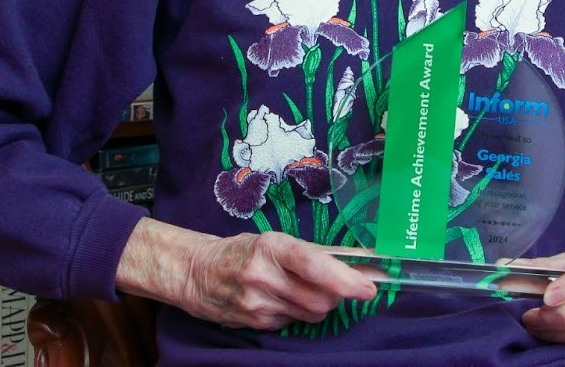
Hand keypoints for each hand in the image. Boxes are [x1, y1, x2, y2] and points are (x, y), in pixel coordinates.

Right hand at [116, 218, 377, 330]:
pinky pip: (292, 322)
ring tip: (305, 289)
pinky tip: (283, 300)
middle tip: (339, 285)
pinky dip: (297, 313)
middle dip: (338, 295)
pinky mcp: (255, 324)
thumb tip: (353, 265)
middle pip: (320, 298)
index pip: (314, 265)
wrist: (195, 273)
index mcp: (271, 247)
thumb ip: (307, 253)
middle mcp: (263, 276)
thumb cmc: (240, 251)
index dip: (345, 279)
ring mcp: (258, 303)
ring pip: (311, 314)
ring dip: (320, 305)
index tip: (369, 287)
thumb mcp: (271, 240)